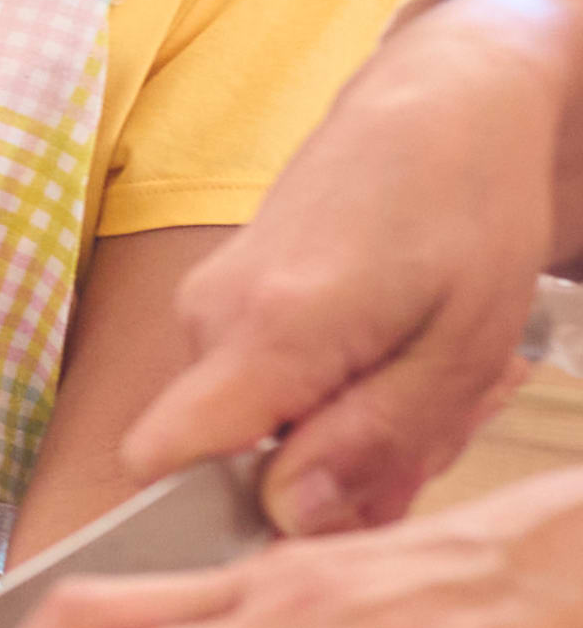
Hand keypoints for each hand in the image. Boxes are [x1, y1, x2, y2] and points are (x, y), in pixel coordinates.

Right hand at [120, 0, 566, 532]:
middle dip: (335, 469)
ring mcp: (207, 303)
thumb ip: (373, 444)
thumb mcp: (459, 350)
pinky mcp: (221, 297)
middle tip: (433, 416)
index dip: (218, 514)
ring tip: (425, 371)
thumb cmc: (466, 209)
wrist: (441, 106)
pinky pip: (262, 386)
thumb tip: (290, 521)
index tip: (311, 516)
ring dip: (347, 427)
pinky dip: (334, 390)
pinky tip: (395, 349)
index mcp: (266, 330)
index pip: (162, 458)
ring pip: (259, 426)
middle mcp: (209, 317)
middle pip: (234, 460)